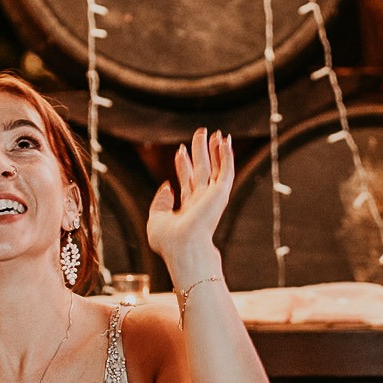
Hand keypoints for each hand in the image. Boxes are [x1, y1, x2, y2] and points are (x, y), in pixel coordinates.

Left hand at [146, 129, 233, 284]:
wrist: (184, 248)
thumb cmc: (169, 241)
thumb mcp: (156, 219)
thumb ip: (160, 202)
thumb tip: (167, 186)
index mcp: (187, 208)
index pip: (187, 181)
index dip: (183, 165)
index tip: (180, 151)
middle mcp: (201, 201)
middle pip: (202, 170)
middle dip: (201, 152)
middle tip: (201, 134)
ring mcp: (212, 197)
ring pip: (216, 168)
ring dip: (216, 150)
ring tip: (217, 133)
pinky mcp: (220, 194)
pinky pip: (226, 170)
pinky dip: (227, 156)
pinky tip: (226, 142)